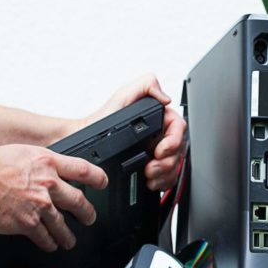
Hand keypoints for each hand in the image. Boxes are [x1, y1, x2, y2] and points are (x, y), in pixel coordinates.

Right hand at [0, 144, 107, 250]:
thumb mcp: (16, 152)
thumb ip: (33, 163)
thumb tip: (37, 169)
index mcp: (46, 162)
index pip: (82, 168)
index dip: (97, 177)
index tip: (102, 182)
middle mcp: (47, 183)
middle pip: (79, 200)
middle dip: (87, 212)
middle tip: (89, 217)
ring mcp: (40, 204)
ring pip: (63, 224)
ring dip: (68, 235)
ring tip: (70, 240)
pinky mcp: (28, 223)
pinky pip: (44, 236)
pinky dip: (49, 243)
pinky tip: (50, 245)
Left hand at [82, 74, 186, 190]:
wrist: (88, 143)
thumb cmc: (103, 121)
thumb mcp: (124, 96)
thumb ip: (147, 86)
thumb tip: (166, 99)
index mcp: (159, 118)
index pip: (179, 129)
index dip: (173, 142)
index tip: (159, 150)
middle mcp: (161, 134)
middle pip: (179, 151)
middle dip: (167, 162)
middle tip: (151, 166)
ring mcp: (157, 152)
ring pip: (175, 166)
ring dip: (164, 174)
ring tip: (149, 175)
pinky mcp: (153, 167)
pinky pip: (167, 177)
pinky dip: (161, 182)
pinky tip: (149, 180)